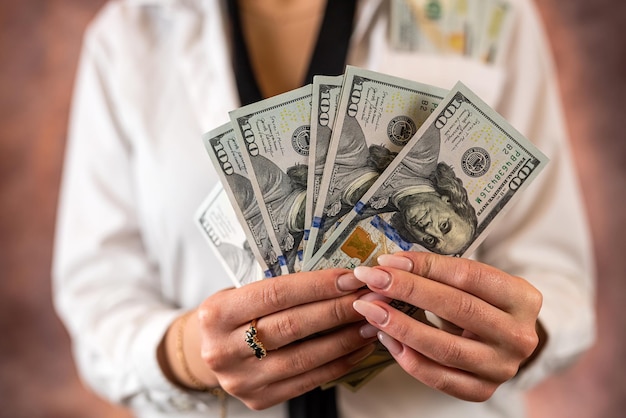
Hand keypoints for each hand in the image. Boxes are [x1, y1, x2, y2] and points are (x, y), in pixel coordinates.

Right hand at [188, 269, 375, 409]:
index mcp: (217, 313)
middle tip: (369, 299)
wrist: (208, 350)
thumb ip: (279, 288)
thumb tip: (338, 280)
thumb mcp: (240, 293)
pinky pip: (307, 381)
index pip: (276, 294)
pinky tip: (357, 349)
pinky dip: (337, 364)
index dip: (317, 286)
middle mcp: (224, 348)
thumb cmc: (234, 314)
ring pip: (303, 357)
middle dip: (337, 310)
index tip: (350, 278)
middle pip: (292, 326)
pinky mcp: (259, 398)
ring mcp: (241, 379)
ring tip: (370, 324)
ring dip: (344, 339)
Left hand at [352, 252, 542, 401]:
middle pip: (456, 308)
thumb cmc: (482, 304)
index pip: (467, 275)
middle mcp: (519, 335)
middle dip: (407, 290)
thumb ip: (441, 274)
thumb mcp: (474, 284)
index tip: (388, 261)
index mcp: (523, 298)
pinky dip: (407, 357)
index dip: (424, 266)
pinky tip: (386, 336)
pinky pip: (438, 377)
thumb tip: (391, 265)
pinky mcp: (482, 390)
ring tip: (371, 309)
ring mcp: (502, 367)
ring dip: (400, 325)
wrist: (504, 343)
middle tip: (372, 280)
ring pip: (444, 347)